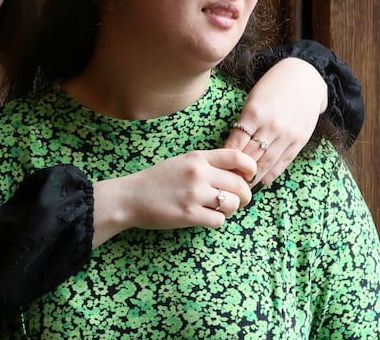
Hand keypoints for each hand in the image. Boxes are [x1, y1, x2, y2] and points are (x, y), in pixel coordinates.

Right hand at [91, 148, 255, 247]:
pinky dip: (215, 221)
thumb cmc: (156, 181)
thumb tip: (236, 174)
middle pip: (240, 185)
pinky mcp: (189, 214)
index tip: (248, 178)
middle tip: (236, 202)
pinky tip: (205, 218)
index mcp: (197, 158)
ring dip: (229, 210)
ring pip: (232, 204)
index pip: (238, 158)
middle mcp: (198, 173)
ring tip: (218, 210)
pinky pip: (218, 220)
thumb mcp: (181, 162)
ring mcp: (194, 194)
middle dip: (244, 197)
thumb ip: (205, 165)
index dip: (250, 169)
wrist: (129, 197)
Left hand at [224, 57, 326, 186]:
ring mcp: (287, 135)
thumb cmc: (273, 87)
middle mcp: (271, 126)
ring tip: (241, 187)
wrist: (305, 78)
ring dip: (253, 178)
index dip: (226, 159)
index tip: (218, 169)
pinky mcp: (299, 140)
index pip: (235, 143)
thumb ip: (244, 122)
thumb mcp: (253, 99)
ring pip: (266, 163)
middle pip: (250, 156)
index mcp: (254, 113)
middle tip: (226, 184)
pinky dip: (271, 174)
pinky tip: (261, 181)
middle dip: (237, 172)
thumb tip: (230, 146)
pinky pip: (283, 162)